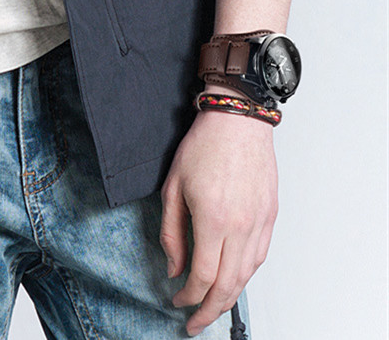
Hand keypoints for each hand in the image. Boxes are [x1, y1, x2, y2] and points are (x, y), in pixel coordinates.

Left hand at [159, 85, 277, 335]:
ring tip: (212, 306)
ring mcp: (260, 223)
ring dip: (230, 297)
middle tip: (195, 323)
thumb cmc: (203, 147)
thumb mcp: (172, 187)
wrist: (237, 121)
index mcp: (213, 219)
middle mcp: (241, 227)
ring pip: (247, 275)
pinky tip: (233, 279)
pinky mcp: (270, 216)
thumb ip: (171, 232)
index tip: (176, 301)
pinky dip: (245, 275)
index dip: (188, 296)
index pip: (203, 275)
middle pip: (229, 285)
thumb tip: (174, 267)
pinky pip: (260, 257)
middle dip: (210, 310)